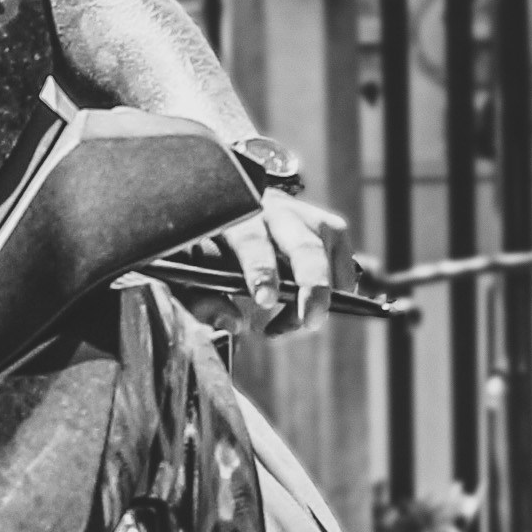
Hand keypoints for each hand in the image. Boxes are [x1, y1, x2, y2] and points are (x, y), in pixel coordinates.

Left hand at [206, 189, 355, 336]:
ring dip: (320, 294)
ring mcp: (306, 215)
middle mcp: (275, 210)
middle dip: (311, 286)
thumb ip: (202, 300)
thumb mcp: (188, 271)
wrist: (230, 206)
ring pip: (328, 253)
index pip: (252, 240)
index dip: (261, 270)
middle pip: (304, 246)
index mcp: (235, 217)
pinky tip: (311, 306)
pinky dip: (337, 288)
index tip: (265, 300)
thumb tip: (233, 325)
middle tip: (311, 321)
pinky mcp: (328, 226)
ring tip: (298, 323)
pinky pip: (344, 260)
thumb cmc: (204, 246)